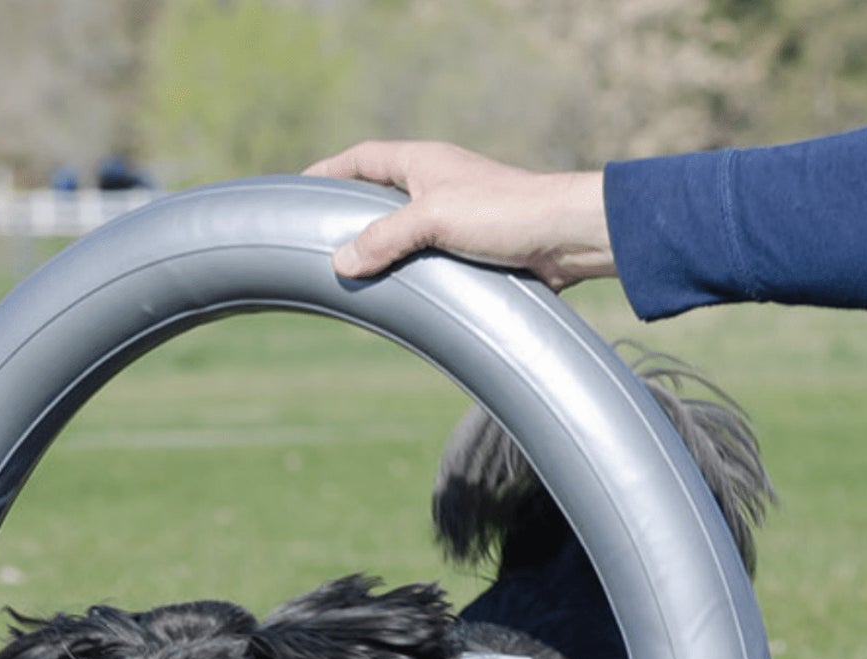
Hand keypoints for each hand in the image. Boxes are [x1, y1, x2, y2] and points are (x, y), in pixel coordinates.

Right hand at [304, 140, 614, 289]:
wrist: (565, 237)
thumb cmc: (505, 213)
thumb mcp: (434, 219)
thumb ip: (386, 238)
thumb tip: (341, 262)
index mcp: (422, 163)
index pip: (362, 158)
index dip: (330, 171)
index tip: (301, 189)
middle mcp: (436, 183)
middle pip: (378, 193)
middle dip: (348, 213)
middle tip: (318, 238)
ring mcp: (453, 215)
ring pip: (401, 229)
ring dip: (377, 248)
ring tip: (348, 272)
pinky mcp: (470, 246)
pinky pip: (424, 256)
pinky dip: (404, 270)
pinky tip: (393, 291)